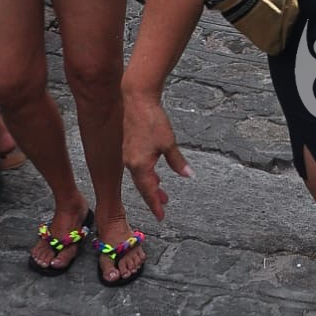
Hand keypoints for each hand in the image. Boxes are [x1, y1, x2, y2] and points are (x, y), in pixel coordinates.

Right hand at [123, 92, 190, 220]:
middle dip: (154, 196)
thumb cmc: (152, 120)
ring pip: (140, 175)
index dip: (155, 204)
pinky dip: (146, 172)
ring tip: (162, 191)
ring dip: (151, 184)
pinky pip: (137, 166)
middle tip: (164, 205)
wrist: (136, 99)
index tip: (161, 216)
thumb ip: (177, 162)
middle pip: (143, 185)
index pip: (148, 191)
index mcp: (140, 165)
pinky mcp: (128, 146)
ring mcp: (127, 155)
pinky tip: (154, 171)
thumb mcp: (169, 143)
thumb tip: (188, 175)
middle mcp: (130, 162)